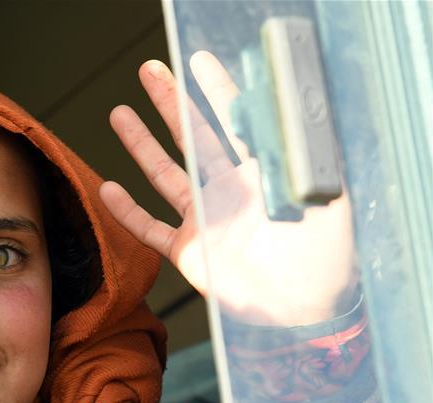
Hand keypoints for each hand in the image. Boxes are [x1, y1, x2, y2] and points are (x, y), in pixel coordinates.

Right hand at [99, 52, 357, 326]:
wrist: (299, 310)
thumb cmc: (322, 259)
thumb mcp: (325, 200)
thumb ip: (305, 160)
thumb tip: (287, 119)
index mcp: (261, 175)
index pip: (235, 122)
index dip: (216, 90)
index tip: (197, 62)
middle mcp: (229, 192)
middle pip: (192, 137)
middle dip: (170, 103)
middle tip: (150, 71)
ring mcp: (204, 220)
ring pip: (164, 174)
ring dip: (141, 145)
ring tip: (119, 114)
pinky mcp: (186, 250)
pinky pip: (149, 228)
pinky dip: (127, 211)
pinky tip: (107, 189)